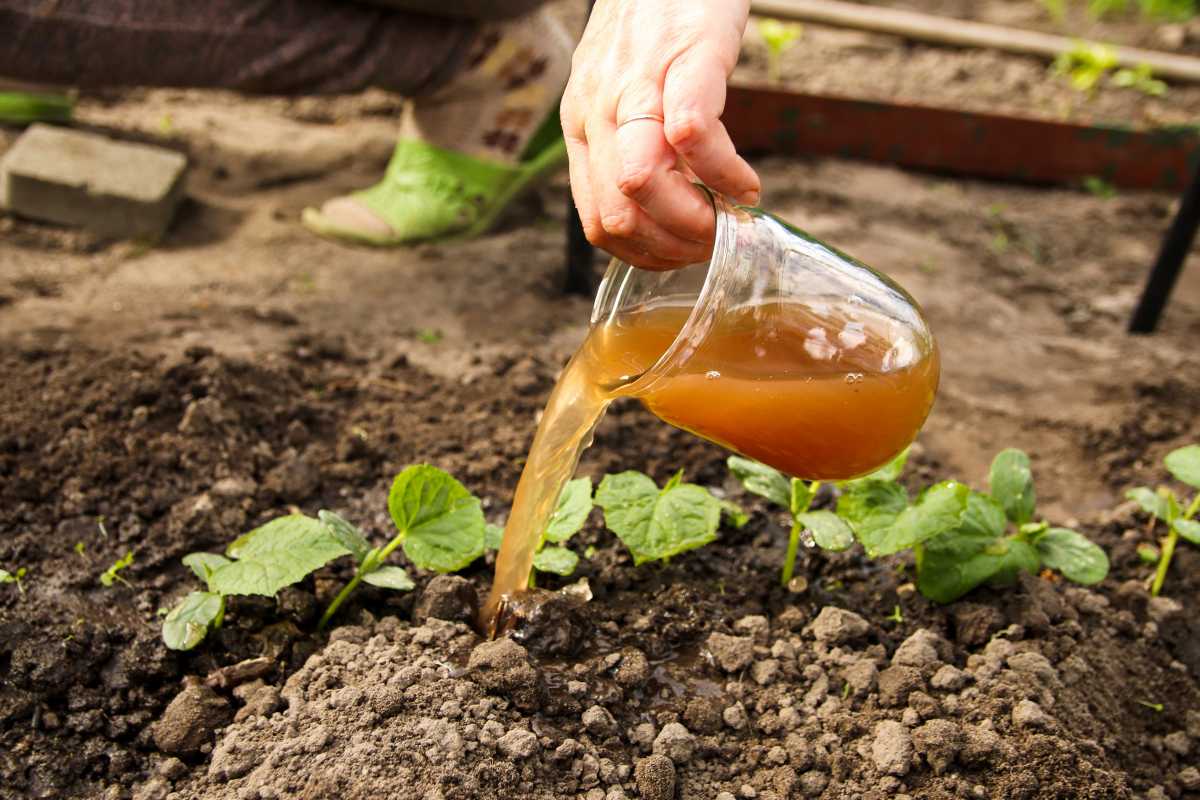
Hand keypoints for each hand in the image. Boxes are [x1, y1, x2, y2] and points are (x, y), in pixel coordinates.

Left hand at [561, 0, 758, 268]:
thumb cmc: (656, 20)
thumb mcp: (620, 87)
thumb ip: (628, 144)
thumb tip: (657, 209)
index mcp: (582, 123)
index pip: (597, 220)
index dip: (645, 253)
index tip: (684, 253)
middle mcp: (598, 108)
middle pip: (618, 213)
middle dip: (672, 246)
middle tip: (713, 242)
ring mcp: (639, 82)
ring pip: (639, 182)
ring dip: (694, 220)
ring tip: (730, 217)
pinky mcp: (688, 57)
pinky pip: (692, 134)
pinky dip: (724, 174)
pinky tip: (745, 182)